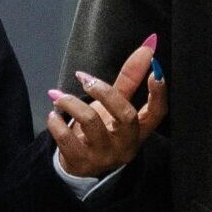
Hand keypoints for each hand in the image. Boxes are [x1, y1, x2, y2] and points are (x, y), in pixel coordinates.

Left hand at [50, 37, 166, 177]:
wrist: (80, 165)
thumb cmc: (103, 130)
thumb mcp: (115, 106)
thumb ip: (131, 79)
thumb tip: (149, 47)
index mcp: (139, 130)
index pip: (158, 113)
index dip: (158, 93)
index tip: (156, 70)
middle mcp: (126, 145)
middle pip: (126, 116)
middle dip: (104, 92)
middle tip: (85, 79)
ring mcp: (104, 155)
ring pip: (92, 122)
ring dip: (71, 103)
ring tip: (60, 98)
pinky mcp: (81, 162)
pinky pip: (66, 137)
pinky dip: (55, 122)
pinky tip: (53, 116)